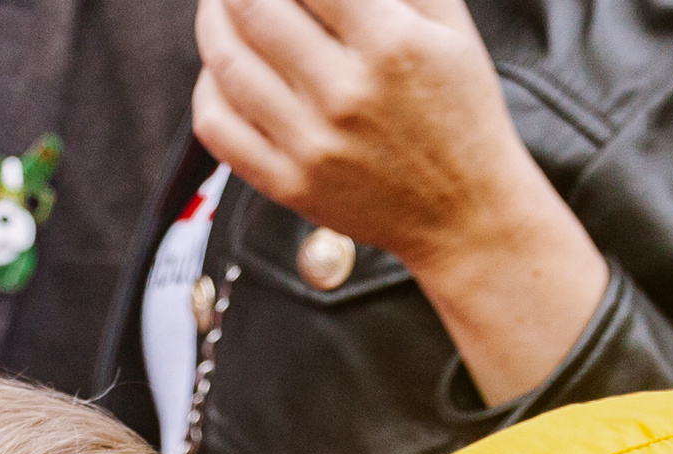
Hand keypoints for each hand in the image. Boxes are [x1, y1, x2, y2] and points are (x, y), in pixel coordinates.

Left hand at [190, 0, 605, 403]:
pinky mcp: (289, 184)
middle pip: (252, 9)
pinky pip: (217, 126)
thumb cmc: (461, 112)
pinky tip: (221, 70)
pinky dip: (207, 86)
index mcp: (391, 44)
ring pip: (225, 63)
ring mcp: (312, 144)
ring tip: (220, 7)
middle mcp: (345, 94)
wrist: (465, 214)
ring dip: (212, 21)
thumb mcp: (450, 27)